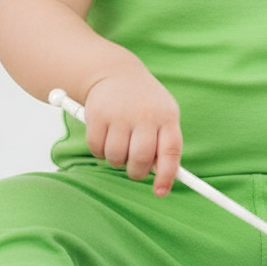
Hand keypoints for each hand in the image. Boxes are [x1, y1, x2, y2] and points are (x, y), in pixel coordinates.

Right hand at [83, 71, 182, 195]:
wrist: (118, 73)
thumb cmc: (146, 104)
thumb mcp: (163, 116)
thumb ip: (164, 144)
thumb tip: (161, 178)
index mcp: (167, 116)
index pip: (170, 152)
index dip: (166, 176)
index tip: (160, 192)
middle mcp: (145, 114)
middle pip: (141, 159)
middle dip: (136, 172)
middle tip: (133, 169)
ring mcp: (120, 113)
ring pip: (116, 157)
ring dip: (116, 160)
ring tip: (120, 146)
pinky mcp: (97, 114)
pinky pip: (96, 149)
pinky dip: (99, 151)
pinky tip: (105, 138)